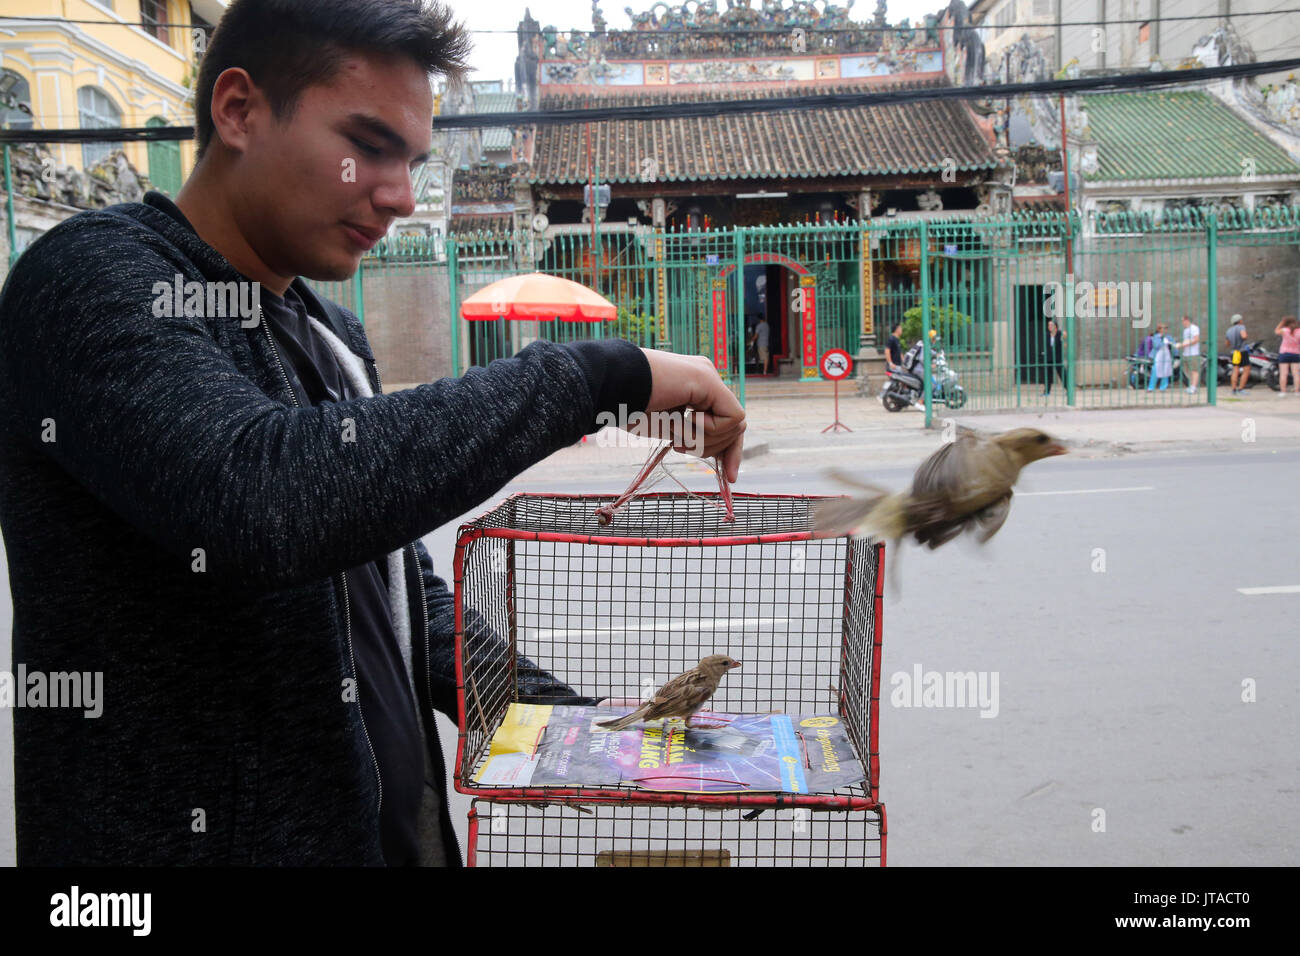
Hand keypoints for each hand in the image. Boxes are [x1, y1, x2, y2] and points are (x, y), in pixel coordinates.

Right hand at [637, 350, 745, 482]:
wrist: (610, 389)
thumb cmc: (627, 409)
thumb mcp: (669, 429)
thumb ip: (693, 436)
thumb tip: (720, 451)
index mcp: (696, 389)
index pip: (727, 424)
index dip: (729, 452)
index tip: (730, 478)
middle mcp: (706, 380)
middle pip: (736, 426)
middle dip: (720, 450)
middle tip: (679, 446)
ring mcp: (708, 376)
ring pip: (735, 426)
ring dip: (703, 439)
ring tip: (672, 428)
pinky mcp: (708, 379)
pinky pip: (731, 418)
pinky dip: (708, 429)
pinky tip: (684, 419)